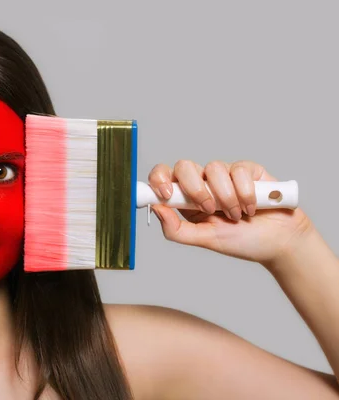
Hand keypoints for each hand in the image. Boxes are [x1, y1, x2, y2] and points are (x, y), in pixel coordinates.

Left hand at [148, 160, 313, 266]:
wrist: (280, 242)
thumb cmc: (242, 241)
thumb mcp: (205, 239)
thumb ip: (176, 229)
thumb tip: (156, 209)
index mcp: (187, 199)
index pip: (163, 177)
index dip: (158, 179)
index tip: (165, 194)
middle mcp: (203, 184)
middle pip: (184, 166)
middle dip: (196, 189)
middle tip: (209, 209)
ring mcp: (225, 175)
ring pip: (213, 168)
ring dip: (226, 197)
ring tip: (236, 215)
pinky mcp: (247, 170)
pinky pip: (238, 170)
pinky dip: (245, 192)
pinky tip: (252, 207)